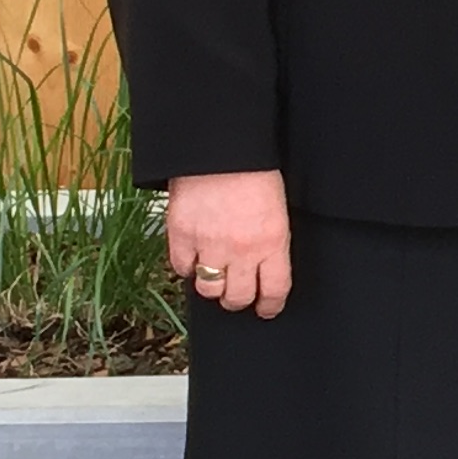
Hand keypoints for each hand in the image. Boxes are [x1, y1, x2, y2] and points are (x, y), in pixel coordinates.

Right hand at [167, 169, 293, 317]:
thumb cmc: (254, 171)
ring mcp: (209, 244)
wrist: (219, 149)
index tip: (266, 309)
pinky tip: (193, 256)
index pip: (274, 289)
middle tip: (236, 294)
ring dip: (211, 285)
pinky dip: (186, 266)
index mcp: (272, 241)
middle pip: (237, 297)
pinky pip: (181, 268)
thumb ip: (270, 242)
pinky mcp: (181, 236)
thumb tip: (263, 269)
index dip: (270, 305)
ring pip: (207, 289)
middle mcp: (241, 250)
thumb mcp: (276, 210)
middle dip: (237, 299)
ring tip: (214, 274)